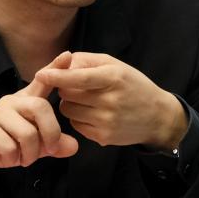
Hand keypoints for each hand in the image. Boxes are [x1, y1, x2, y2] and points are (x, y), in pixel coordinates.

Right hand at [0, 51, 78, 189]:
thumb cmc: (2, 144)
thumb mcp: (32, 146)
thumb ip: (52, 144)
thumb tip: (73, 146)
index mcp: (24, 101)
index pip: (41, 81)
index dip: (54, 68)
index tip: (68, 55)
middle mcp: (11, 102)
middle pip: (40, 107)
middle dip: (51, 133)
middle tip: (49, 150)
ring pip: (27, 133)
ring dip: (31, 153)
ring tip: (25, 158)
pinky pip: (9, 146)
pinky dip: (14, 158)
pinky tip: (10, 157)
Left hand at [35, 51, 187, 149]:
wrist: (158, 117)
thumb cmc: (133, 86)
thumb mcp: (116, 65)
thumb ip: (87, 61)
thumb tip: (62, 63)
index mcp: (113, 78)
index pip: (78, 78)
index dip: (57, 76)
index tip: (41, 74)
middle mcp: (110, 100)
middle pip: (67, 94)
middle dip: (66, 88)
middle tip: (78, 87)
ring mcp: (106, 121)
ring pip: (68, 110)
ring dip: (70, 104)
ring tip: (87, 100)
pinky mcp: (103, 137)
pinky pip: (75, 125)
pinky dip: (78, 118)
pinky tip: (93, 114)